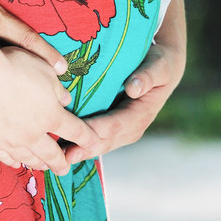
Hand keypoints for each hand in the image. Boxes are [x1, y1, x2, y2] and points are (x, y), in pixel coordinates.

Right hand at [0, 44, 97, 175]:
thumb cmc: (11, 66)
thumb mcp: (43, 69)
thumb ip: (56, 88)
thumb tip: (64, 100)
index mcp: (51, 116)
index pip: (75, 130)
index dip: (87, 138)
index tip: (94, 144)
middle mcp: (33, 134)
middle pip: (51, 154)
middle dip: (61, 162)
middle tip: (65, 169)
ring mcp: (9, 141)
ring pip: (28, 159)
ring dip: (38, 164)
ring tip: (43, 168)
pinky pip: (4, 158)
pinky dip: (14, 161)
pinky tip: (16, 163)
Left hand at [62, 37, 185, 165]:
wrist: (163, 68)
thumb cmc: (159, 64)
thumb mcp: (159, 66)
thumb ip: (148, 76)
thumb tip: (134, 89)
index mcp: (140, 115)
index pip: (113, 126)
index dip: (94, 132)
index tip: (75, 137)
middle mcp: (131, 128)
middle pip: (104, 141)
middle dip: (83, 148)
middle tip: (60, 155)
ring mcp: (123, 130)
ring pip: (99, 143)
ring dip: (79, 150)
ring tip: (57, 155)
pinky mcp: (114, 127)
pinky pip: (96, 137)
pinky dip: (81, 142)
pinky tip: (63, 146)